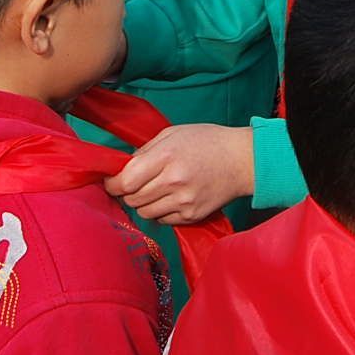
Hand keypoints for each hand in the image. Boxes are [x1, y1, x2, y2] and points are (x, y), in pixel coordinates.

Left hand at [105, 124, 254, 224]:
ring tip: (154, 190)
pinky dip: (160, 211)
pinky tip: (169, 198)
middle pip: (132, 199)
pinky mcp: (191, 216)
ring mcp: (184, 202)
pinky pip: (162, 220)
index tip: (112, 181)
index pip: (126, 180)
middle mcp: (174, 181)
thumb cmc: (206, 142)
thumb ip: (145, 151)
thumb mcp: (172, 133)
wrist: (242, 160)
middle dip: (127, 193)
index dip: (113, 183)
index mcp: (166, 156)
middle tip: (133, 185)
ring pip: (144, 213)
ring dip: (143, 203)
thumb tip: (122, 168)